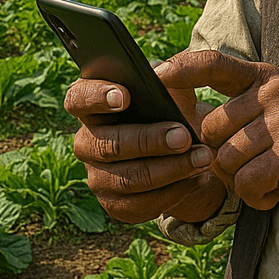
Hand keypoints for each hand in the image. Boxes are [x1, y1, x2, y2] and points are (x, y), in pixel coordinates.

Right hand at [64, 75, 226, 223]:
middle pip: (110, 144)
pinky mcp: (115, 205)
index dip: (96, 97)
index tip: (125, 96)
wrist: (183, 149)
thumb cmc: (169, 110)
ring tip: (201, 157)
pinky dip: (173, 191)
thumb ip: (166, 76)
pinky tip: (195, 177)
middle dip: (149, 140)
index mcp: (90, 106)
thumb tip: (162, 73)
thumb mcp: (171, 89)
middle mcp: (86, 142)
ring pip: (129, 178)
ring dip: (170, 169)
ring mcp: (97, 177)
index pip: (77, 98)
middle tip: (183, 135)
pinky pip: (141, 205)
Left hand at [161, 49, 278, 214]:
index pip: (211, 62)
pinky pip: (246, 181)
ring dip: (241, 180)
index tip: (153, 75)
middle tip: (252, 166)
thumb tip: (183, 120)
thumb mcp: (272, 113)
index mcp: (264, 77)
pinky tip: (278, 190)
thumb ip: (235, 108)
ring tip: (269, 177)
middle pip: (209, 129)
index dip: (179, 68)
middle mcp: (273, 92)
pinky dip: (256, 196)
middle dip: (221, 158)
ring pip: (225, 159)